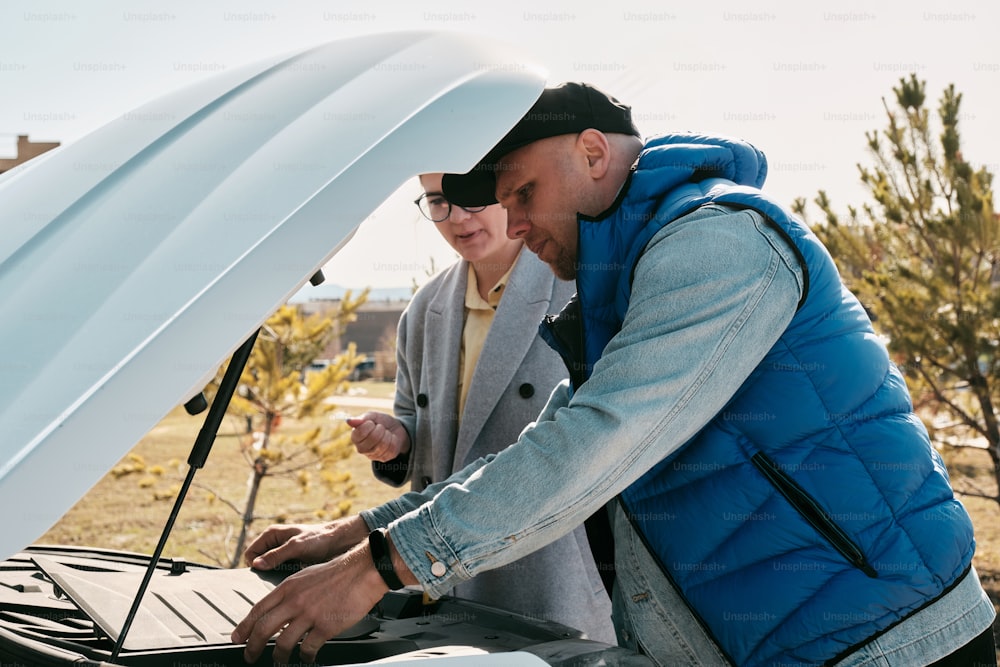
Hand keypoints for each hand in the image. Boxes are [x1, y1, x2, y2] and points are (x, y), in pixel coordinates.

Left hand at [232, 541, 386, 663]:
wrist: (361, 571)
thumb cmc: (337, 573)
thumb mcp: (305, 576)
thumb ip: (290, 592)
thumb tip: (278, 609)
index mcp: (288, 587)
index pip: (258, 610)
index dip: (244, 627)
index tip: (237, 638)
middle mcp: (295, 601)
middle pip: (263, 629)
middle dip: (252, 647)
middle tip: (250, 656)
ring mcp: (309, 615)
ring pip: (283, 644)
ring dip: (278, 657)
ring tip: (279, 661)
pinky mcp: (325, 627)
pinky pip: (307, 649)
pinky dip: (305, 657)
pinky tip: (306, 657)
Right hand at [243, 516, 368, 570]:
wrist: (338, 542)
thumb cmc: (319, 539)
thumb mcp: (296, 547)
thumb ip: (276, 555)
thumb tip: (257, 565)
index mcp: (271, 535)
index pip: (250, 554)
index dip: (255, 565)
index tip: (267, 573)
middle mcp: (274, 544)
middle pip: (258, 564)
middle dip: (265, 572)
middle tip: (278, 579)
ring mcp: (282, 554)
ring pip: (268, 570)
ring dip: (275, 576)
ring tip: (287, 580)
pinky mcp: (290, 563)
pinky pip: (279, 574)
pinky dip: (283, 578)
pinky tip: (292, 581)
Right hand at [347, 412, 410, 461]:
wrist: (395, 428)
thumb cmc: (381, 422)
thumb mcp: (372, 416)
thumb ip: (361, 419)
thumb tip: (348, 421)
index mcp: (355, 437)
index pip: (360, 432)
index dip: (369, 425)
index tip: (372, 423)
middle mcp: (361, 449)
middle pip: (373, 438)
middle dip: (380, 429)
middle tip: (380, 427)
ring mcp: (373, 455)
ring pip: (383, 444)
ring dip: (387, 434)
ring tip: (385, 433)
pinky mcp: (384, 458)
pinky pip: (392, 448)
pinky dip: (394, 440)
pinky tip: (390, 440)